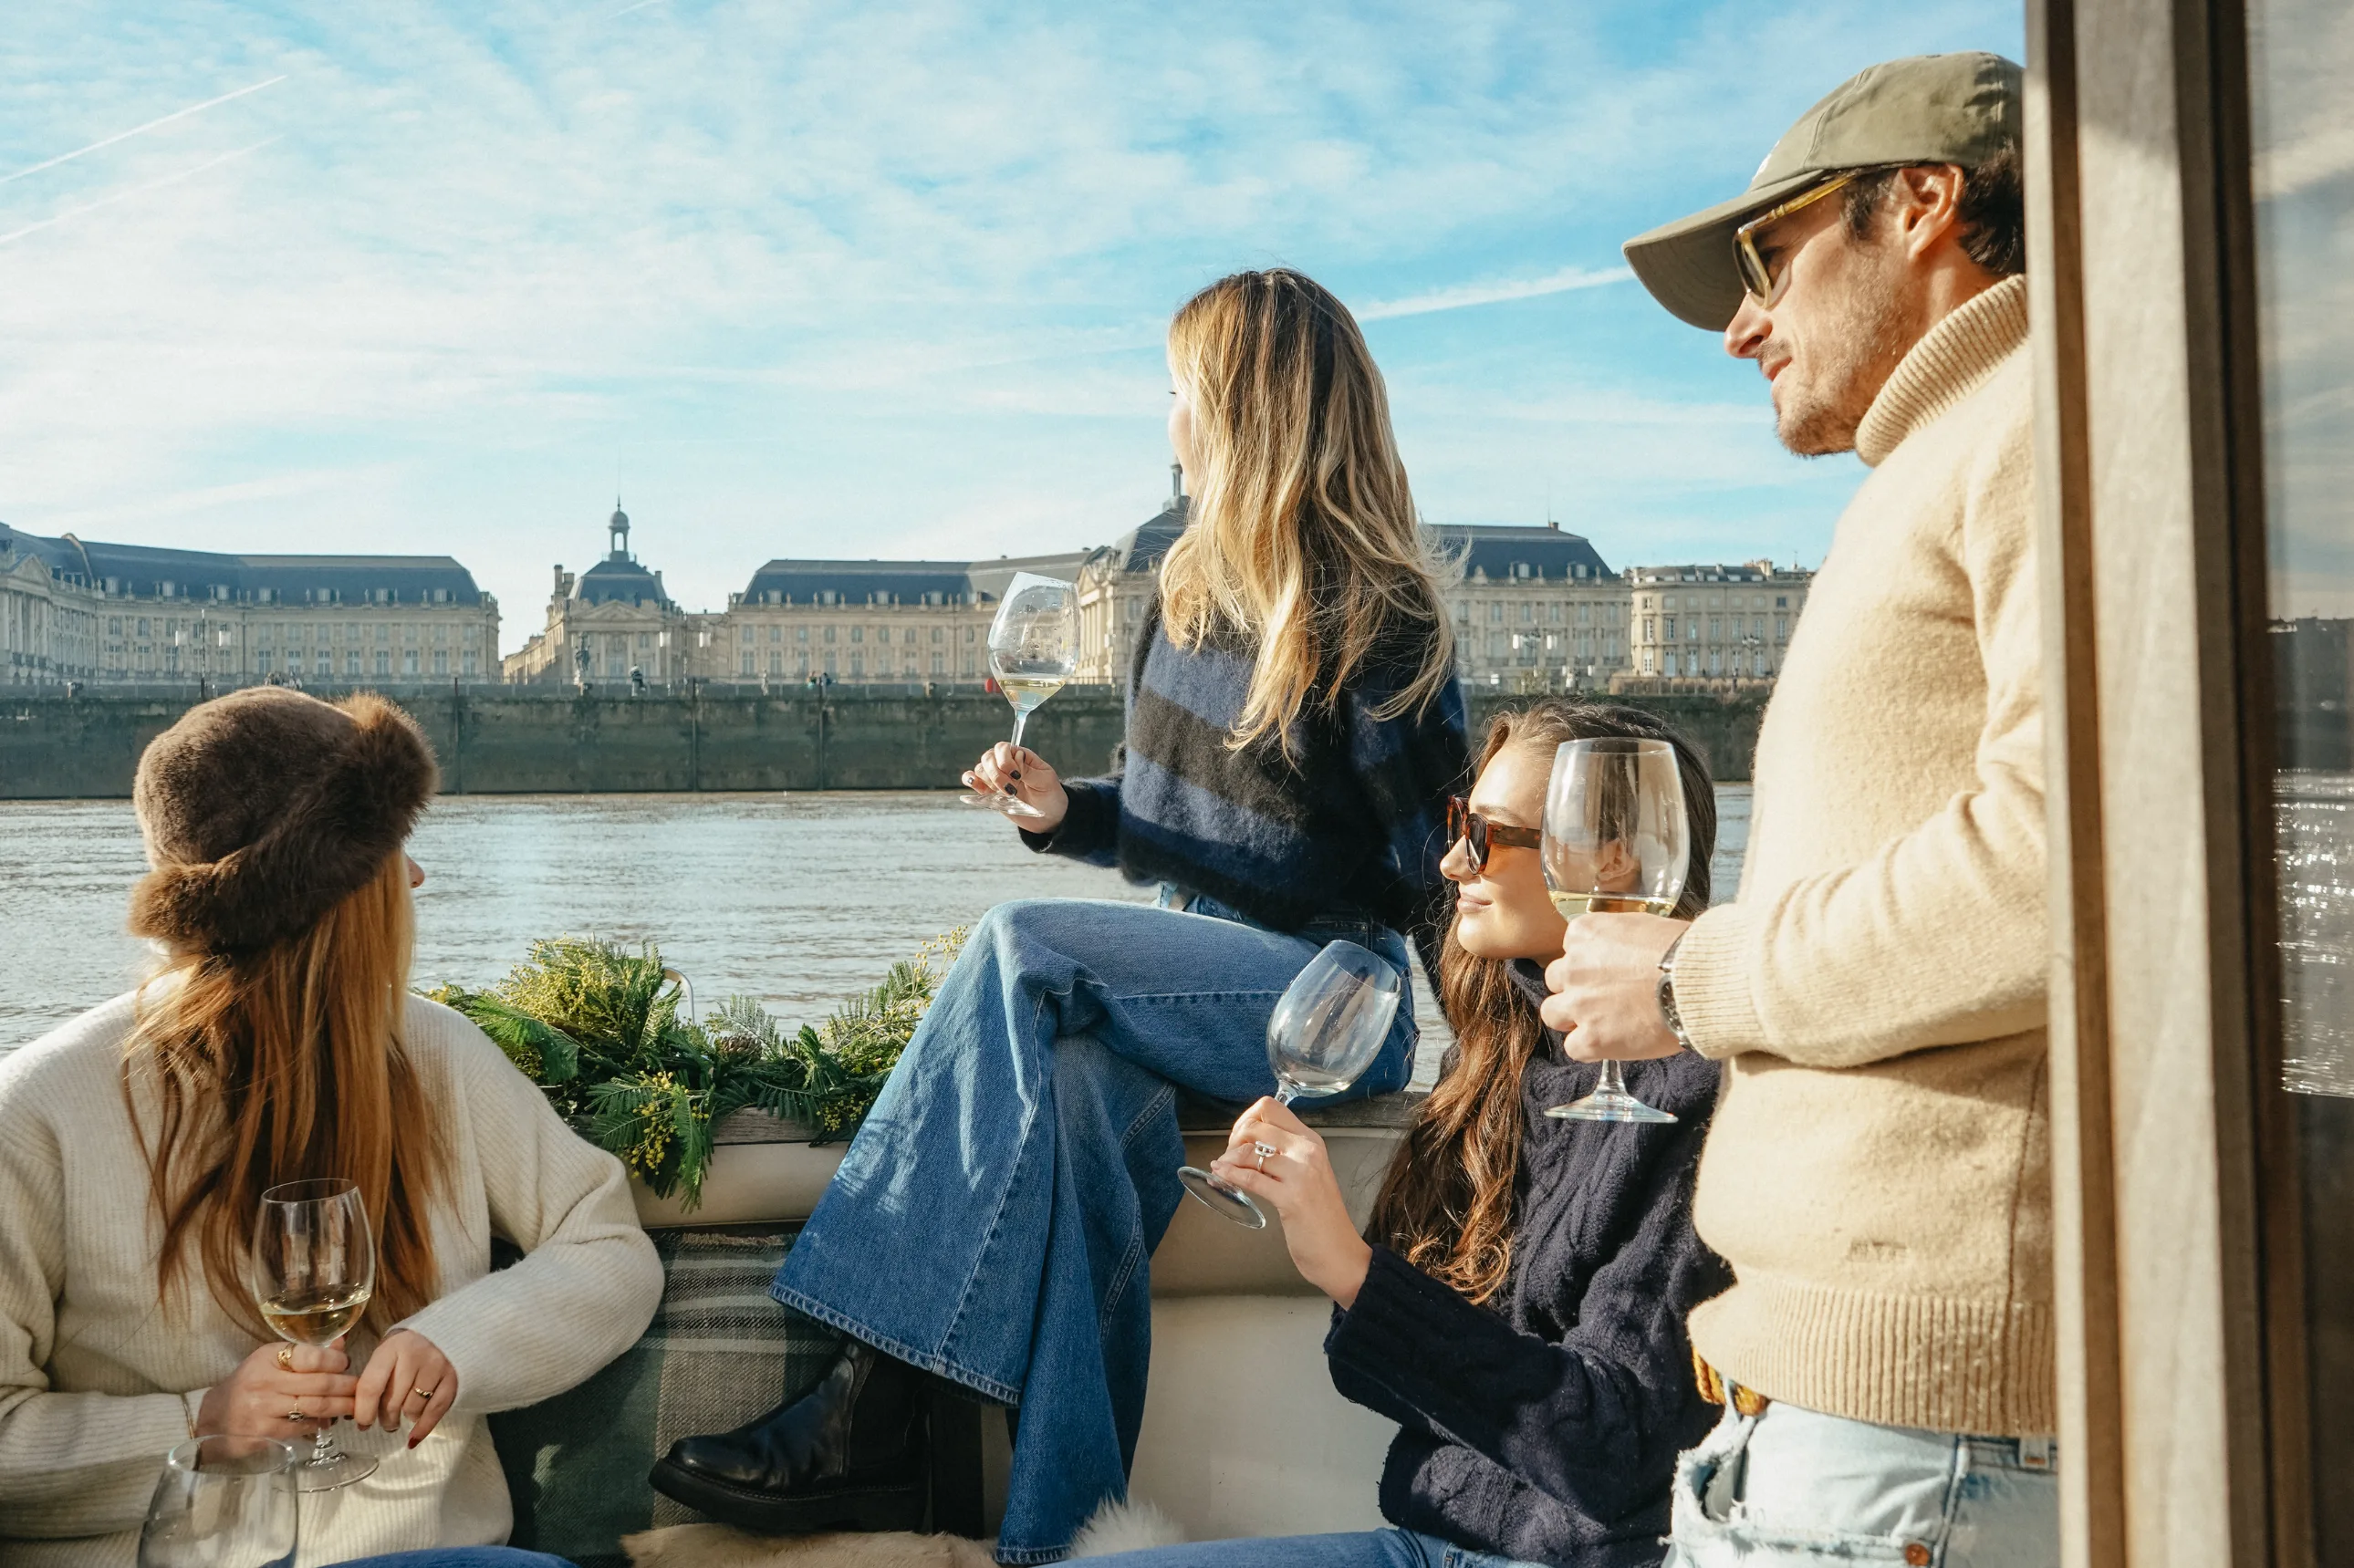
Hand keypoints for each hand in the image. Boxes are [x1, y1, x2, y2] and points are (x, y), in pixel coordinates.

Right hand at [195, 1338, 356, 1438]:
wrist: (211, 1419)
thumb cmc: (247, 1386)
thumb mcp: (270, 1362)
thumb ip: (307, 1354)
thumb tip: (343, 1344)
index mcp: (269, 1357)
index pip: (312, 1356)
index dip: (336, 1361)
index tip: (347, 1365)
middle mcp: (265, 1381)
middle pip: (319, 1383)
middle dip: (346, 1386)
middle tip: (361, 1389)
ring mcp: (264, 1408)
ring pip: (315, 1406)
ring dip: (340, 1407)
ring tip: (353, 1406)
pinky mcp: (264, 1433)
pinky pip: (302, 1427)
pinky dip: (319, 1424)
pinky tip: (327, 1421)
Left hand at [352, 1329, 458, 1446]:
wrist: (446, 1333)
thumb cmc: (407, 1348)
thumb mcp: (386, 1354)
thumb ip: (373, 1379)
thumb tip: (357, 1417)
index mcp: (392, 1348)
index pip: (372, 1386)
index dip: (364, 1411)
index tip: (363, 1424)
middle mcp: (414, 1356)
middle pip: (393, 1401)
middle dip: (386, 1418)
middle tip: (386, 1422)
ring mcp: (436, 1367)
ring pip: (412, 1409)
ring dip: (406, 1417)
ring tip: (405, 1413)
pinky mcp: (452, 1379)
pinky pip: (434, 1412)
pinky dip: (423, 1428)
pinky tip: (413, 1437)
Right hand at [962, 743, 1066, 829]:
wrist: (1048, 817)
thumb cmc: (1050, 795)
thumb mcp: (1046, 781)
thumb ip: (1029, 770)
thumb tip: (1016, 757)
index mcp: (1021, 756)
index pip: (1003, 748)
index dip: (1005, 760)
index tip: (1017, 776)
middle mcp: (1006, 764)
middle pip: (988, 757)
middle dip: (996, 774)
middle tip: (1011, 789)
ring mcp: (996, 777)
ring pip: (980, 768)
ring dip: (988, 781)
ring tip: (1005, 794)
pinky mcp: (989, 791)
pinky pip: (971, 780)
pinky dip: (971, 781)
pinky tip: (981, 789)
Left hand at [1208, 1097, 1372, 1308]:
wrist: (1340, 1253)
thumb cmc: (1321, 1218)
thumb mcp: (1307, 1174)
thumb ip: (1285, 1155)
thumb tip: (1249, 1144)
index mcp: (1311, 1141)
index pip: (1272, 1107)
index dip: (1248, 1118)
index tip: (1241, 1138)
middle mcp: (1307, 1151)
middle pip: (1256, 1124)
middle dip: (1234, 1138)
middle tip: (1229, 1157)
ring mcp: (1301, 1173)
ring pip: (1250, 1150)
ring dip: (1228, 1159)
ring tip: (1222, 1169)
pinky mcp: (1291, 1198)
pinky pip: (1251, 1177)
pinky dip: (1229, 1174)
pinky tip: (1219, 1176)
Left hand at [1540, 912, 1689, 1061]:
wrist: (1701, 983)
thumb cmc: (1686, 952)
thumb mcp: (1646, 928)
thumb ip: (1621, 940)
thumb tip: (1625, 953)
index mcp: (1585, 933)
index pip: (1571, 949)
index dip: (1590, 963)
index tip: (1609, 972)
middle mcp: (1574, 966)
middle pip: (1556, 980)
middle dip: (1576, 989)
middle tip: (1605, 999)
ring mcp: (1579, 1003)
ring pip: (1552, 1014)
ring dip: (1573, 1019)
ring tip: (1602, 1024)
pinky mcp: (1591, 1038)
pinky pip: (1573, 1048)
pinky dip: (1591, 1048)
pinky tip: (1614, 1044)